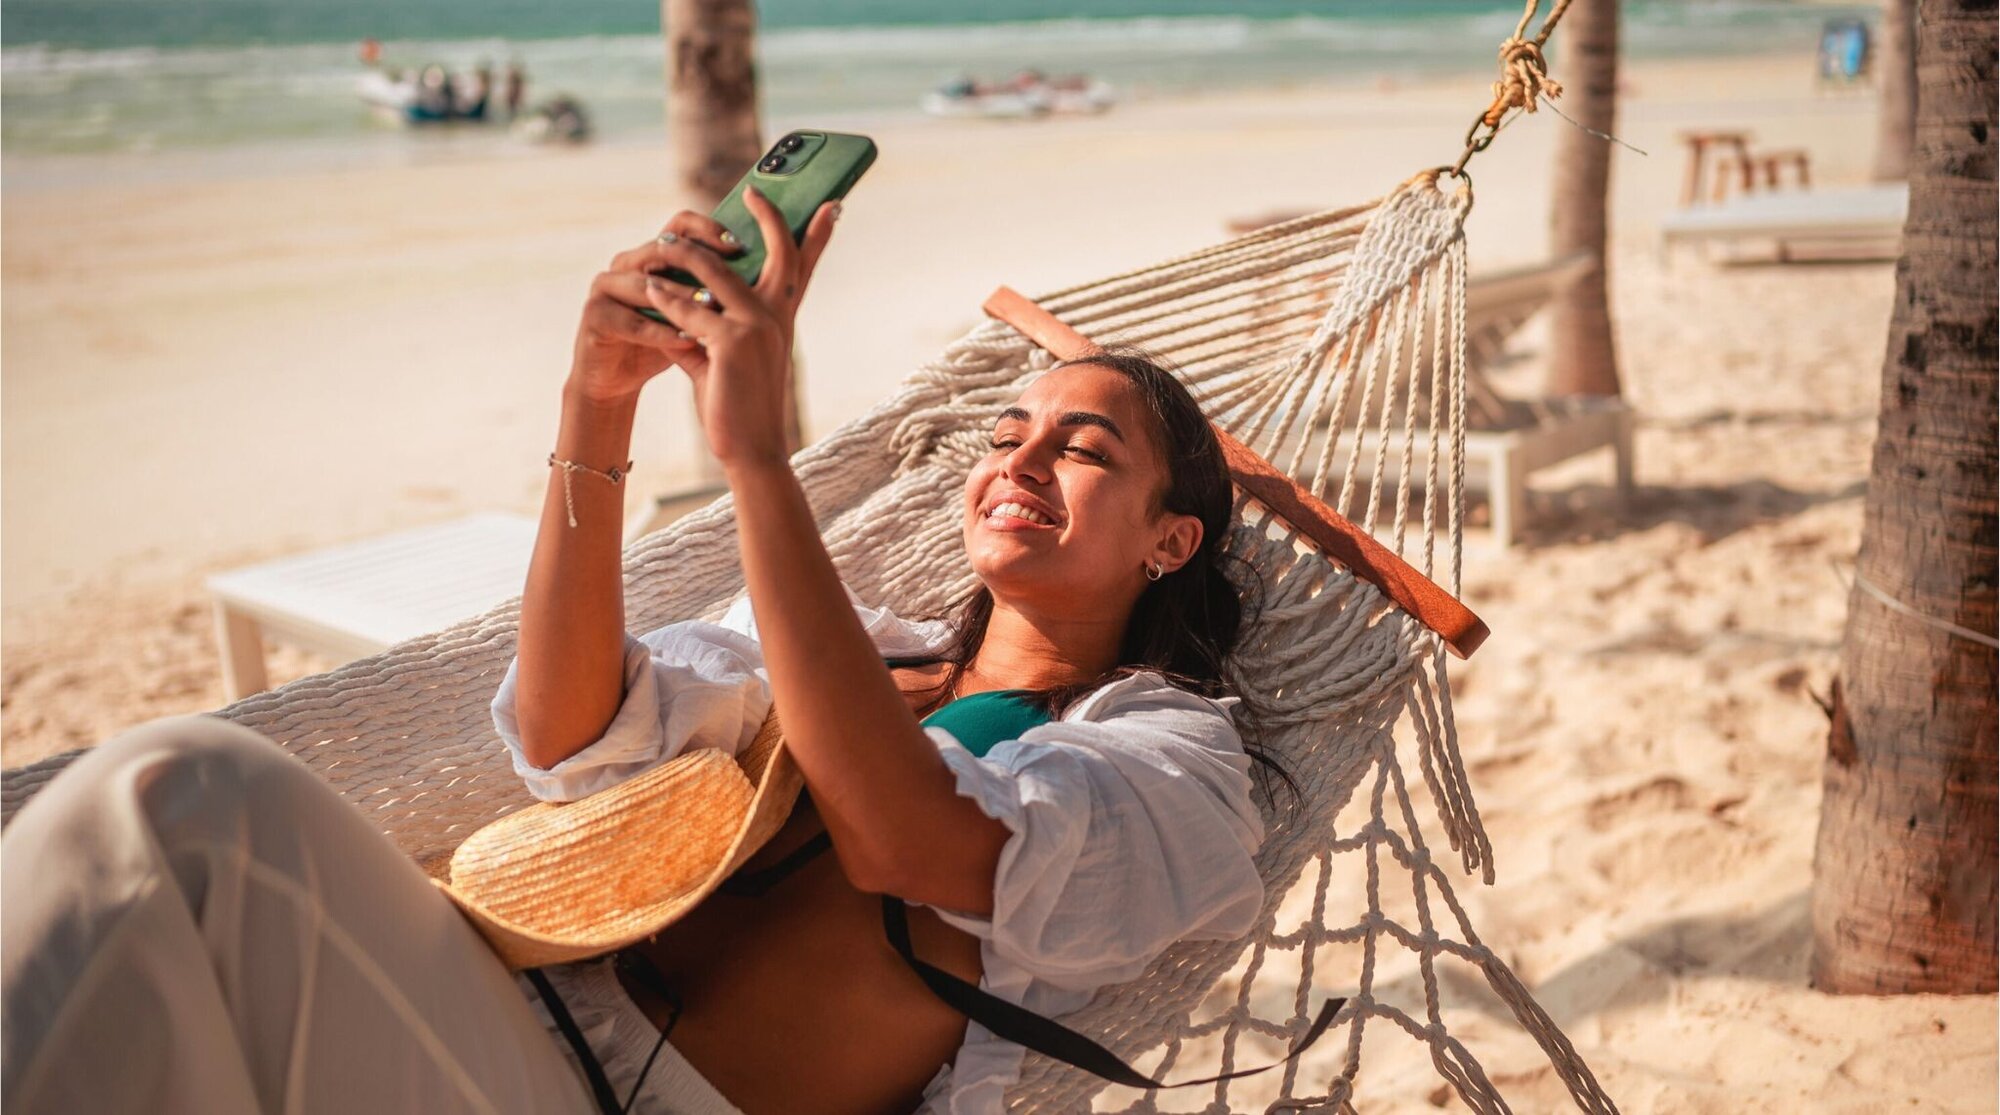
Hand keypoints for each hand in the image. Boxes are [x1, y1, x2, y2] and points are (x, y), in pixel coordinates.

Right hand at [567, 210, 744, 405]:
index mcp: (653, 256)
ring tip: (713, 309)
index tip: (742, 244)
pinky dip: (660, 332)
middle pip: (662, 247)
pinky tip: (686, 341)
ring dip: (682, 298)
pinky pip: (630, 321)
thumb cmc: (663, 342)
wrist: (618, 381)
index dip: (710, 229)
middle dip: (697, 261)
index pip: (682, 225)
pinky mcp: (594, 316)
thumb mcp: (698, 314)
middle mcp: (627, 263)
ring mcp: (606, 286)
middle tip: (729, 276)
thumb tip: (773, 270)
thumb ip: (723, 291)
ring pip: (646, 284)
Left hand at [639, 188, 838, 467]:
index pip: (803, 269)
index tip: (832, 204)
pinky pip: (691, 310)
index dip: (817, 235)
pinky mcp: (731, 342)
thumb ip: (705, 330)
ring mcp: (757, 327)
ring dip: (686, 256)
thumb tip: (676, 309)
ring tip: (664, 245)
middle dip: (769, 216)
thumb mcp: (723, 360)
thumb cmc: (737, 408)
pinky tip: (650, 290)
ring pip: (717, 274)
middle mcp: (777, 317)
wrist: (750, 450)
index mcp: (781, 320)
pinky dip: (668, 299)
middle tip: (755, 191)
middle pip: (780, 252)